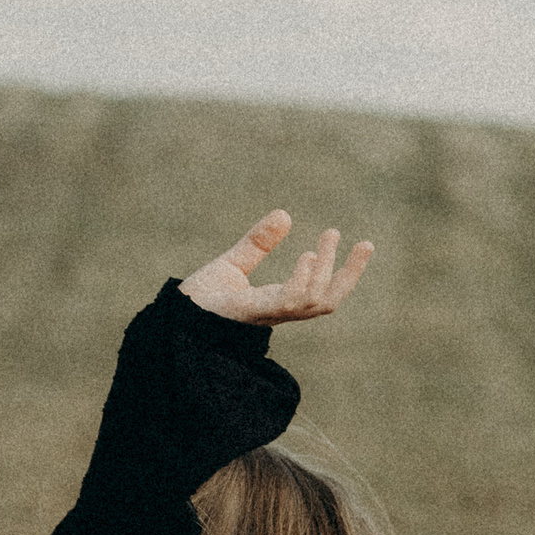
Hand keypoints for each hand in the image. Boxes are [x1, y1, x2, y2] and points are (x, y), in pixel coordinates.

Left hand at [179, 210, 373, 325]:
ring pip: (311, 302)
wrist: (170, 320)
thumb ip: (258, 243)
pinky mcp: (246, 312)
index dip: (345, 273)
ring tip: (327, 239)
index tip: (363, 244)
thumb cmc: (199, 300)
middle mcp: (276, 313)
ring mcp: (263, 314)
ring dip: (324, 270)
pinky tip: (307, 255)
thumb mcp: (233, 263)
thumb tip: (285, 214)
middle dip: (349, 275)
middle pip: (326, 302)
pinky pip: (285, 302)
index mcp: (277, 303)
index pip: (321, 293)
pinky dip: (301, 281)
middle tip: (365, 243)